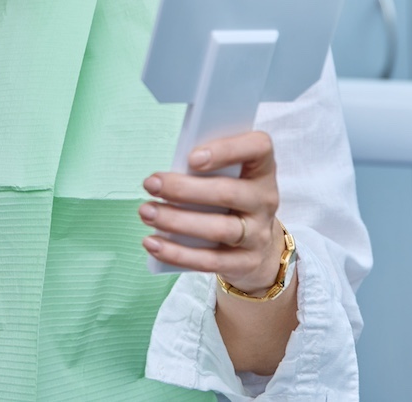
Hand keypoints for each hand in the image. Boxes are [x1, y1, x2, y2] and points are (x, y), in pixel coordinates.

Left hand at [138, 131, 284, 294]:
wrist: (256, 245)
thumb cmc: (228, 195)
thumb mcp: (225, 174)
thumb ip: (204, 167)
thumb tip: (166, 174)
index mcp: (260, 168)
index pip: (258, 148)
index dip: (226, 150)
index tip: (191, 157)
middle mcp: (265, 199)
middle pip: (227, 193)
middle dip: (183, 189)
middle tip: (151, 184)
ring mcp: (259, 233)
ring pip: (219, 229)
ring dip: (176, 221)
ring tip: (147, 212)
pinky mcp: (246, 263)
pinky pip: (211, 260)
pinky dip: (177, 253)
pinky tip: (152, 243)